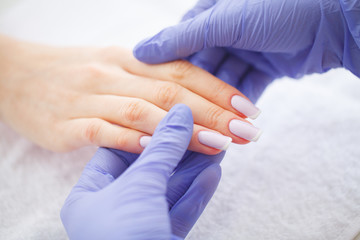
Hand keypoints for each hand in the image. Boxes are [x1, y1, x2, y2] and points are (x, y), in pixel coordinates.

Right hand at [0, 35, 261, 153]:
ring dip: (184, 131)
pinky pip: (107, 132)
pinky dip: (136, 141)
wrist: (14, 75)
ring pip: (145, 112)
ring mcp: (90, 99)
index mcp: (129, 58)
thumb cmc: (71, 71)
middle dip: (213, 113)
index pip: (182, 72)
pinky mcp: (69, 124)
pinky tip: (161, 151)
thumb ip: (149, 76)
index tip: (246, 107)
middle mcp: (113, 75)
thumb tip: (190, 95)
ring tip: (219, 145)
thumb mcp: (114, 64)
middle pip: (172, 93)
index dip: (217, 89)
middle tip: (246, 131)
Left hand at [61, 104, 222, 239]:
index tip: (171, 113)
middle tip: (204, 127)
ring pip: (170, 190)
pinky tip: (214, 171)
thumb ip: (162, 148)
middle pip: (150, 169)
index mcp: (90, 197)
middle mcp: (112, 212)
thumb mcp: (141, 185)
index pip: (119, 151)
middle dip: (179, 149)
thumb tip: (179, 112)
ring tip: (218, 144)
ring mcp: (139, 228)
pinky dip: (197, 192)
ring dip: (194, 167)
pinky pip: (180, 211)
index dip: (146, 131)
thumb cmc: (123, 239)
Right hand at [134, 0, 359, 101]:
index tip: (162, 99)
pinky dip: (240, 106)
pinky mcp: (266, 65)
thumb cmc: (279, 8)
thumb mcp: (224, 20)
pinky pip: (246, 88)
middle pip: (202, 69)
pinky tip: (233, 123)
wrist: (336, 16)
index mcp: (211, 13)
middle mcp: (226, 30)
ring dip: (221, 105)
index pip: (180, 48)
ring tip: (213, 127)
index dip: (171, 74)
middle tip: (190, 122)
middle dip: (200, 95)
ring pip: (224, 83)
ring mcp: (247, 48)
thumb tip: (140, 52)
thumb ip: (182, 38)